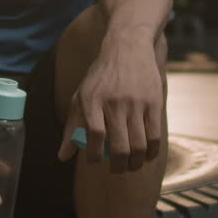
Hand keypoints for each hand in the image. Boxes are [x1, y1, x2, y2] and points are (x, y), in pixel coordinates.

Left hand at [57, 38, 163, 172]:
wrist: (128, 47)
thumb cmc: (100, 77)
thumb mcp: (81, 96)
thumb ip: (72, 127)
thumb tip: (63, 158)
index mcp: (92, 100)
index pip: (94, 134)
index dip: (94, 155)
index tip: (94, 162)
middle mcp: (114, 102)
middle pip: (119, 146)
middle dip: (118, 166)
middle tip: (116, 170)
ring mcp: (136, 103)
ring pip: (139, 145)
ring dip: (135, 163)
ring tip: (131, 165)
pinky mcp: (153, 102)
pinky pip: (154, 135)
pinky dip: (151, 152)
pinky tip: (146, 156)